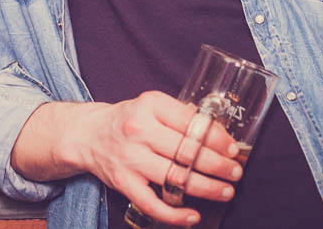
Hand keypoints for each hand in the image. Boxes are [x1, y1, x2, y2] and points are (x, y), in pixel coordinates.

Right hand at [72, 91, 242, 226]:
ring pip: (176, 178)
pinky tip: (192, 216)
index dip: (217, 139)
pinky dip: (175, 215)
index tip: (232, 148)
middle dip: (218, 165)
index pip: (191, 123)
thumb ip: (180, 115)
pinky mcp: (123, 182)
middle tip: (235, 171)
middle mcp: (138, 130)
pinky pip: (152, 204)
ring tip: (226, 191)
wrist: (88, 134)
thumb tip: (219, 135)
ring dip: (207, 188)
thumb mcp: (151, 105)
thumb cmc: (127, 120)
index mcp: (149, 106)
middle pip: (187, 152)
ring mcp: (130, 158)